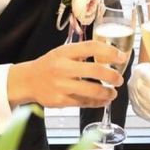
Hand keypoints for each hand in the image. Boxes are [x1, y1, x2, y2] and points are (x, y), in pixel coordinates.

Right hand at [7, 40, 127, 108]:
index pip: (91, 47)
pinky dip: (97, 103)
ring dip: (107, 93)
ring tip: (113, 93)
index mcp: (65, 52)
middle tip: (119, 79)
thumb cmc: (50, 65)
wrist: (28, 81)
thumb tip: (111, 54)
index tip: (122, 57)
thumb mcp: (63, 52)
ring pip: (92, 90)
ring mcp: (61, 85)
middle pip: (95, 70)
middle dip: (112, 76)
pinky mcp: (60, 101)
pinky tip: (103, 101)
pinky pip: (84, 102)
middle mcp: (63, 67)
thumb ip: (82, 52)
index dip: (109, 52)